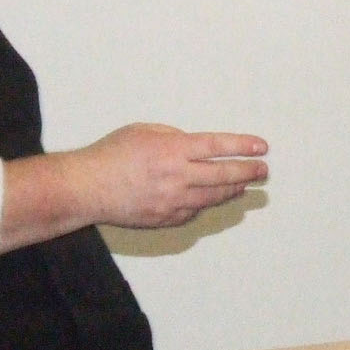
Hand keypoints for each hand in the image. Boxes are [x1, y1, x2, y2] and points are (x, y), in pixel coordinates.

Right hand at [69, 123, 268, 228]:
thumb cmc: (110, 155)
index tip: (262, 147)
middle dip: (248, 172)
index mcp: (172, 150)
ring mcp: (173, 201)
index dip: (243, 146)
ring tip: (246, 185)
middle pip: (224, 175)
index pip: (218, 146)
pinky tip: (214, 197)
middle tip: (263, 171)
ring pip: (214, 197)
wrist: (86, 188)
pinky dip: (207, 203)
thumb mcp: (144, 131)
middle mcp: (177, 176)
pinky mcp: (166, 218)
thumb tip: (196, 147)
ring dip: (233, 190)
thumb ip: (174, 137)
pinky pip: (195, 211)